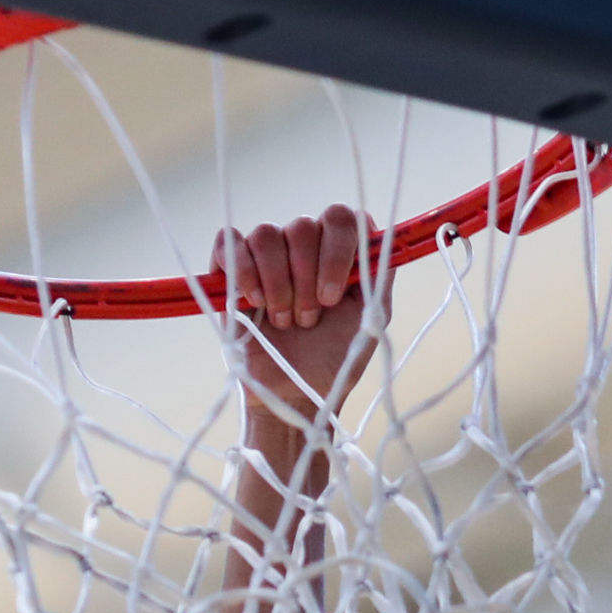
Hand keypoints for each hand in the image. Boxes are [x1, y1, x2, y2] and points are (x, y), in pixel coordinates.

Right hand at [215, 206, 378, 423]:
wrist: (294, 394)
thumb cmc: (333, 360)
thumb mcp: (370, 320)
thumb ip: (379, 276)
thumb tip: (382, 235)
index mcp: (337, 252)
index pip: (340, 217)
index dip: (337, 252)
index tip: (333, 297)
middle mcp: (303, 247)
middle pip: (302, 226)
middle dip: (306, 280)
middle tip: (308, 320)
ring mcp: (266, 257)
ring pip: (266, 236)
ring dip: (278, 285)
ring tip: (283, 320)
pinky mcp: (230, 269)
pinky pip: (229, 242)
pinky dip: (242, 269)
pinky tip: (252, 301)